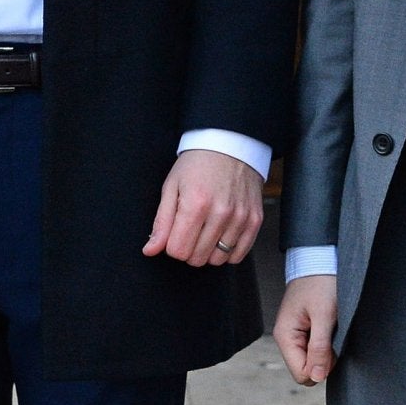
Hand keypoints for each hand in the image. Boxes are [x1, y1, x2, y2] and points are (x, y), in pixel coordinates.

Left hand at [143, 149, 263, 268]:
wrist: (230, 144)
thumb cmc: (197, 165)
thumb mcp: (171, 186)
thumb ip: (161, 222)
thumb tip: (150, 251)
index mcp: (195, 204)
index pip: (178, 251)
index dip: (172, 245)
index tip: (175, 232)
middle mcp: (221, 213)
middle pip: (197, 258)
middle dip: (188, 249)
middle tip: (190, 229)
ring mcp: (240, 218)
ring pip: (217, 260)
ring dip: (208, 251)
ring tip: (206, 229)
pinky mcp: (255, 220)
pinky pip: (239, 255)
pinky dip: (228, 251)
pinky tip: (221, 235)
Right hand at [273, 273, 337, 384]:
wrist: (320, 260)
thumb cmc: (321, 283)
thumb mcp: (324, 316)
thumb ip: (319, 348)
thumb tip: (316, 377)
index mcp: (285, 336)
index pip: (301, 374)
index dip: (321, 368)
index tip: (332, 347)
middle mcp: (287, 338)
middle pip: (308, 370)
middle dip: (324, 360)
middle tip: (333, 335)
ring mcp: (296, 335)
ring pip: (314, 361)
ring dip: (327, 350)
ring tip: (332, 327)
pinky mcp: (305, 331)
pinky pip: (317, 349)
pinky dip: (327, 343)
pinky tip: (331, 326)